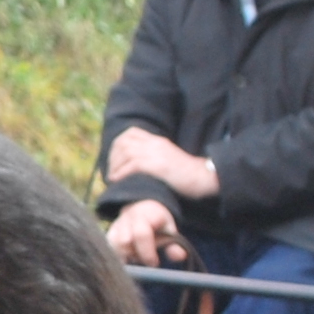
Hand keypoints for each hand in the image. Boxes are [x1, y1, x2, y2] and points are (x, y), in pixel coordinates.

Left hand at [104, 127, 221, 200]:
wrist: (203, 178)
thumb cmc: (188, 175)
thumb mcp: (169, 160)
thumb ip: (155, 158)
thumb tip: (139, 167)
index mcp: (158, 141)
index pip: (131, 133)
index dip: (118, 145)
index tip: (114, 159)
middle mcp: (155, 143)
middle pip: (124, 142)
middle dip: (112, 156)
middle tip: (110, 170)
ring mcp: (156, 153)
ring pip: (125, 152)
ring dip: (115, 165)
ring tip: (112, 178)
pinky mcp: (158, 165)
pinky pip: (133, 165)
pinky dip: (121, 172)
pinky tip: (118, 180)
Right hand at [105, 198, 187, 266]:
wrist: (143, 206)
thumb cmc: (158, 223)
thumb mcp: (170, 230)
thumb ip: (175, 244)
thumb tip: (180, 256)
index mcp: (146, 215)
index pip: (141, 234)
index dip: (147, 252)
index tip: (154, 263)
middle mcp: (128, 217)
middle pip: (124, 242)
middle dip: (135, 255)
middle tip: (144, 260)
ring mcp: (117, 223)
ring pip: (114, 245)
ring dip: (124, 256)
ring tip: (135, 257)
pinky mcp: (110, 230)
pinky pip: (108, 246)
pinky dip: (116, 255)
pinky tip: (126, 258)